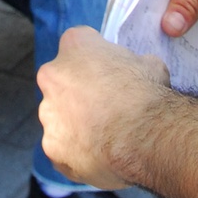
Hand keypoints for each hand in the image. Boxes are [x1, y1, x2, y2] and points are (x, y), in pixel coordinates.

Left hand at [37, 26, 169, 188]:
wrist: (144, 137)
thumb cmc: (147, 94)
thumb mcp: (149, 63)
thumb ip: (132, 63)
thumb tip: (138, 70)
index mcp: (75, 44)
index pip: (78, 43)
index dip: (94, 59)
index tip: (106, 72)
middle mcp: (52, 75)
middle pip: (61, 82)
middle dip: (79, 93)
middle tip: (104, 107)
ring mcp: (48, 114)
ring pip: (59, 118)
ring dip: (75, 124)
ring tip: (104, 136)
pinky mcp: (52, 147)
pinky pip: (62, 148)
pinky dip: (77, 152)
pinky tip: (99, 154)